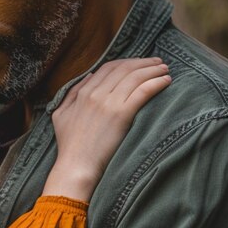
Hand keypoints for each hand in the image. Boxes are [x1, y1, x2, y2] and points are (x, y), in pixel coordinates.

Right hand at [43, 57, 170, 200]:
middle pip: (124, 68)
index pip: (108, 67)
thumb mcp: (61, 114)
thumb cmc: (69, 144)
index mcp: (83, 92)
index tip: (139, 63)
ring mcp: (108, 103)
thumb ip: (72, 93)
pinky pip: (142, 91)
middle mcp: (95, 93)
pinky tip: (166, 82)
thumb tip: (89, 75)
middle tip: (158, 62)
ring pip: (135, 77)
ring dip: (152, 70)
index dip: (126, 62)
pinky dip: (156, 83)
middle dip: (143, 62)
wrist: (76, 165)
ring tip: (165, 70)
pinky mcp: (121, 115)